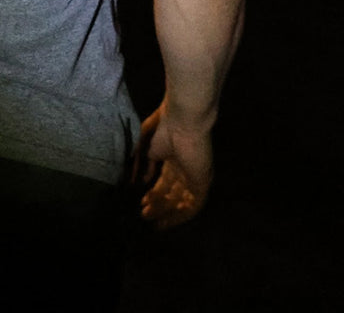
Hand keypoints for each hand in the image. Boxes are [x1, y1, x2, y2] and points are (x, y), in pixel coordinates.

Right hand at [131, 102, 212, 229]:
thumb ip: (145, 163)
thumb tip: (142, 180)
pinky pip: (193, 206)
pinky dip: (179, 216)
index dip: (154, 193)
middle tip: (143, 213)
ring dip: (166, 211)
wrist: (183, 122)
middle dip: (158, 204)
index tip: (142, 202)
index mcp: (174, 158)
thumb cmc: (164, 128)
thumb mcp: (149, 146)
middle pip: (172, 192)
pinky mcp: (202, 183)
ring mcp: (195, 176)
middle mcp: (186, 169)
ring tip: (149, 217)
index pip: (165, 181)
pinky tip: (165, 221)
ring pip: (181, 201)